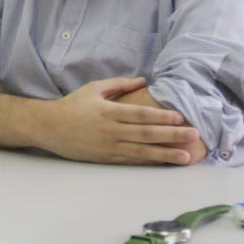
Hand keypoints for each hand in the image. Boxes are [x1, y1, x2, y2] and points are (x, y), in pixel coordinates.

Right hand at [35, 77, 199, 164]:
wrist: (49, 127)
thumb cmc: (72, 106)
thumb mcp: (93, 88)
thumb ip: (119, 84)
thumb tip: (143, 80)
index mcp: (109, 111)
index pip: (141, 115)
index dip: (162, 116)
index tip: (180, 117)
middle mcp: (111, 130)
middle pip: (147, 133)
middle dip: (172, 135)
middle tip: (194, 135)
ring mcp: (109, 147)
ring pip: (143, 151)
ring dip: (166, 154)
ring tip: (186, 157)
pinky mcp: (106, 158)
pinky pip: (132, 161)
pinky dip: (149, 162)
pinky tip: (164, 162)